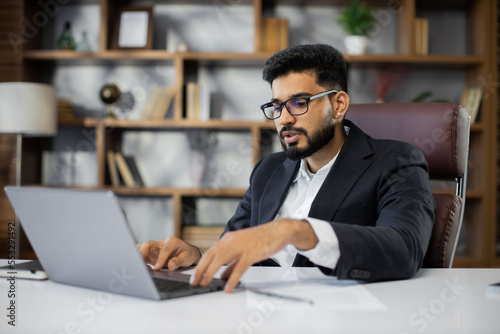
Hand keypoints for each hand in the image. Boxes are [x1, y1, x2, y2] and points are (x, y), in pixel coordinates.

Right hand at [138, 236, 201, 270]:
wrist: (187, 254)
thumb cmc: (188, 254)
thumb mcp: (187, 258)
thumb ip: (178, 261)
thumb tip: (170, 265)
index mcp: (171, 241)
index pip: (164, 249)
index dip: (160, 259)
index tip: (157, 268)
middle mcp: (161, 243)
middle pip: (148, 245)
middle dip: (142, 252)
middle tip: (139, 263)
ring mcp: (156, 249)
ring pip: (143, 249)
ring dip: (139, 257)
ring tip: (138, 266)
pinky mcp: (152, 255)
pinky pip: (144, 257)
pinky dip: (141, 261)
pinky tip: (144, 268)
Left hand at [191, 219, 317, 292]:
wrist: (278, 231)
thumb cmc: (261, 239)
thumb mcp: (243, 249)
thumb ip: (232, 263)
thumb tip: (223, 276)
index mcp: (229, 239)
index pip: (210, 252)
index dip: (200, 264)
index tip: (194, 276)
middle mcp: (232, 240)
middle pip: (211, 255)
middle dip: (201, 269)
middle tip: (194, 282)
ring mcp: (241, 246)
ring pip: (221, 259)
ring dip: (211, 273)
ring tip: (205, 284)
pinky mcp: (252, 252)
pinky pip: (239, 267)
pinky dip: (232, 278)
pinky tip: (228, 287)